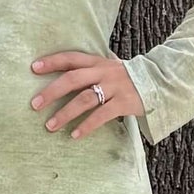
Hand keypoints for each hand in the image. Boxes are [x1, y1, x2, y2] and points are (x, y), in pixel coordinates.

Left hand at [30, 49, 144, 138]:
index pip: (71, 58)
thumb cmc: (128, 77)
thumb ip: (91, 68)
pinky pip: (102, 115)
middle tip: (34, 104)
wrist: (160, 81)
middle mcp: (104, 72)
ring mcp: (115, 87)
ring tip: (50, 126)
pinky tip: (74, 135)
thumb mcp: (110, 67)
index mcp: (98, 62)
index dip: (52, 61)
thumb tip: (65, 70)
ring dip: (65, 113)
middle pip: (73, 79)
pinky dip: (86, 126)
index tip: (33, 68)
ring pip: (85, 99)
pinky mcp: (124, 103)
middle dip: (51, 92)